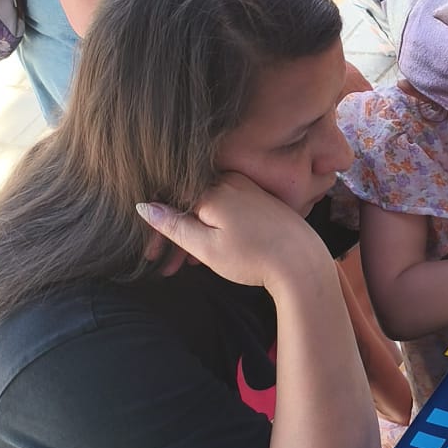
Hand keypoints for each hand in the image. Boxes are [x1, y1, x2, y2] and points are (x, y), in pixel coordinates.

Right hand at [138, 174, 327, 291]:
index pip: (171, 201)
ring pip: (207, 209)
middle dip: (173, 237)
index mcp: (212, 189)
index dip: (156, 230)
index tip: (151, 254)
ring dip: (192, 236)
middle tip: (166, 266)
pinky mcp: (259, 199)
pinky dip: (212, 229)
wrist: (302, 263)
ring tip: (185, 266)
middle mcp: (229, 181)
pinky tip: (209, 252)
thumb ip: (174, 225)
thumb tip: (144, 206)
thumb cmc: (253, 257)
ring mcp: (246, 188)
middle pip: (188, 204)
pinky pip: (225, 209)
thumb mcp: (206, 247)